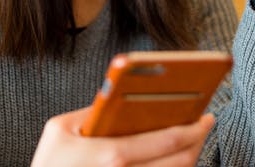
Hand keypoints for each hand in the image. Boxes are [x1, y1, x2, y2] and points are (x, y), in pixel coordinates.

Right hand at [31, 107, 214, 166]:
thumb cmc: (48, 165)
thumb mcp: (59, 130)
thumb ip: (92, 111)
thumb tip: (120, 95)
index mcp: (111, 155)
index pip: (165, 140)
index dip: (192, 128)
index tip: (205, 115)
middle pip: (179, 163)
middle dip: (198, 142)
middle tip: (205, 125)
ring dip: (191, 159)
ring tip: (194, 141)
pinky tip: (175, 159)